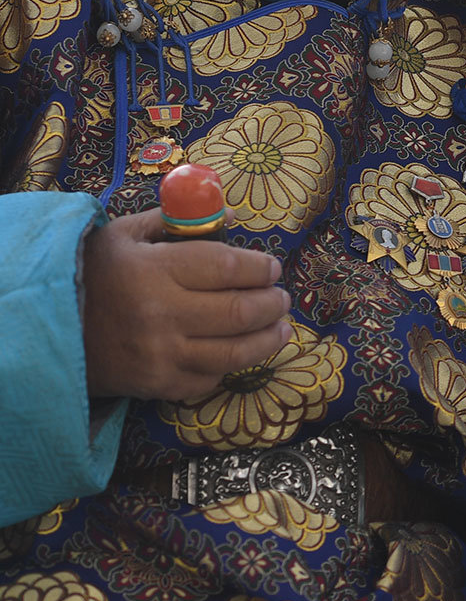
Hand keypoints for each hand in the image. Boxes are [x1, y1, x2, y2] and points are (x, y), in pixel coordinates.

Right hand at [81, 209, 291, 401]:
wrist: (48, 330)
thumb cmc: (93, 275)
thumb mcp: (125, 235)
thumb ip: (176, 220)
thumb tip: (229, 215)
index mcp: (154, 271)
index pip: (227, 267)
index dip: (260, 268)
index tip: (271, 269)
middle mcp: (161, 315)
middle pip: (241, 311)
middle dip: (273, 304)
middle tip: (281, 298)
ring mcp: (160, 355)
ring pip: (235, 353)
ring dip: (268, 340)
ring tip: (281, 328)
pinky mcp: (156, 386)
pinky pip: (209, 379)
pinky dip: (230, 367)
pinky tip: (239, 352)